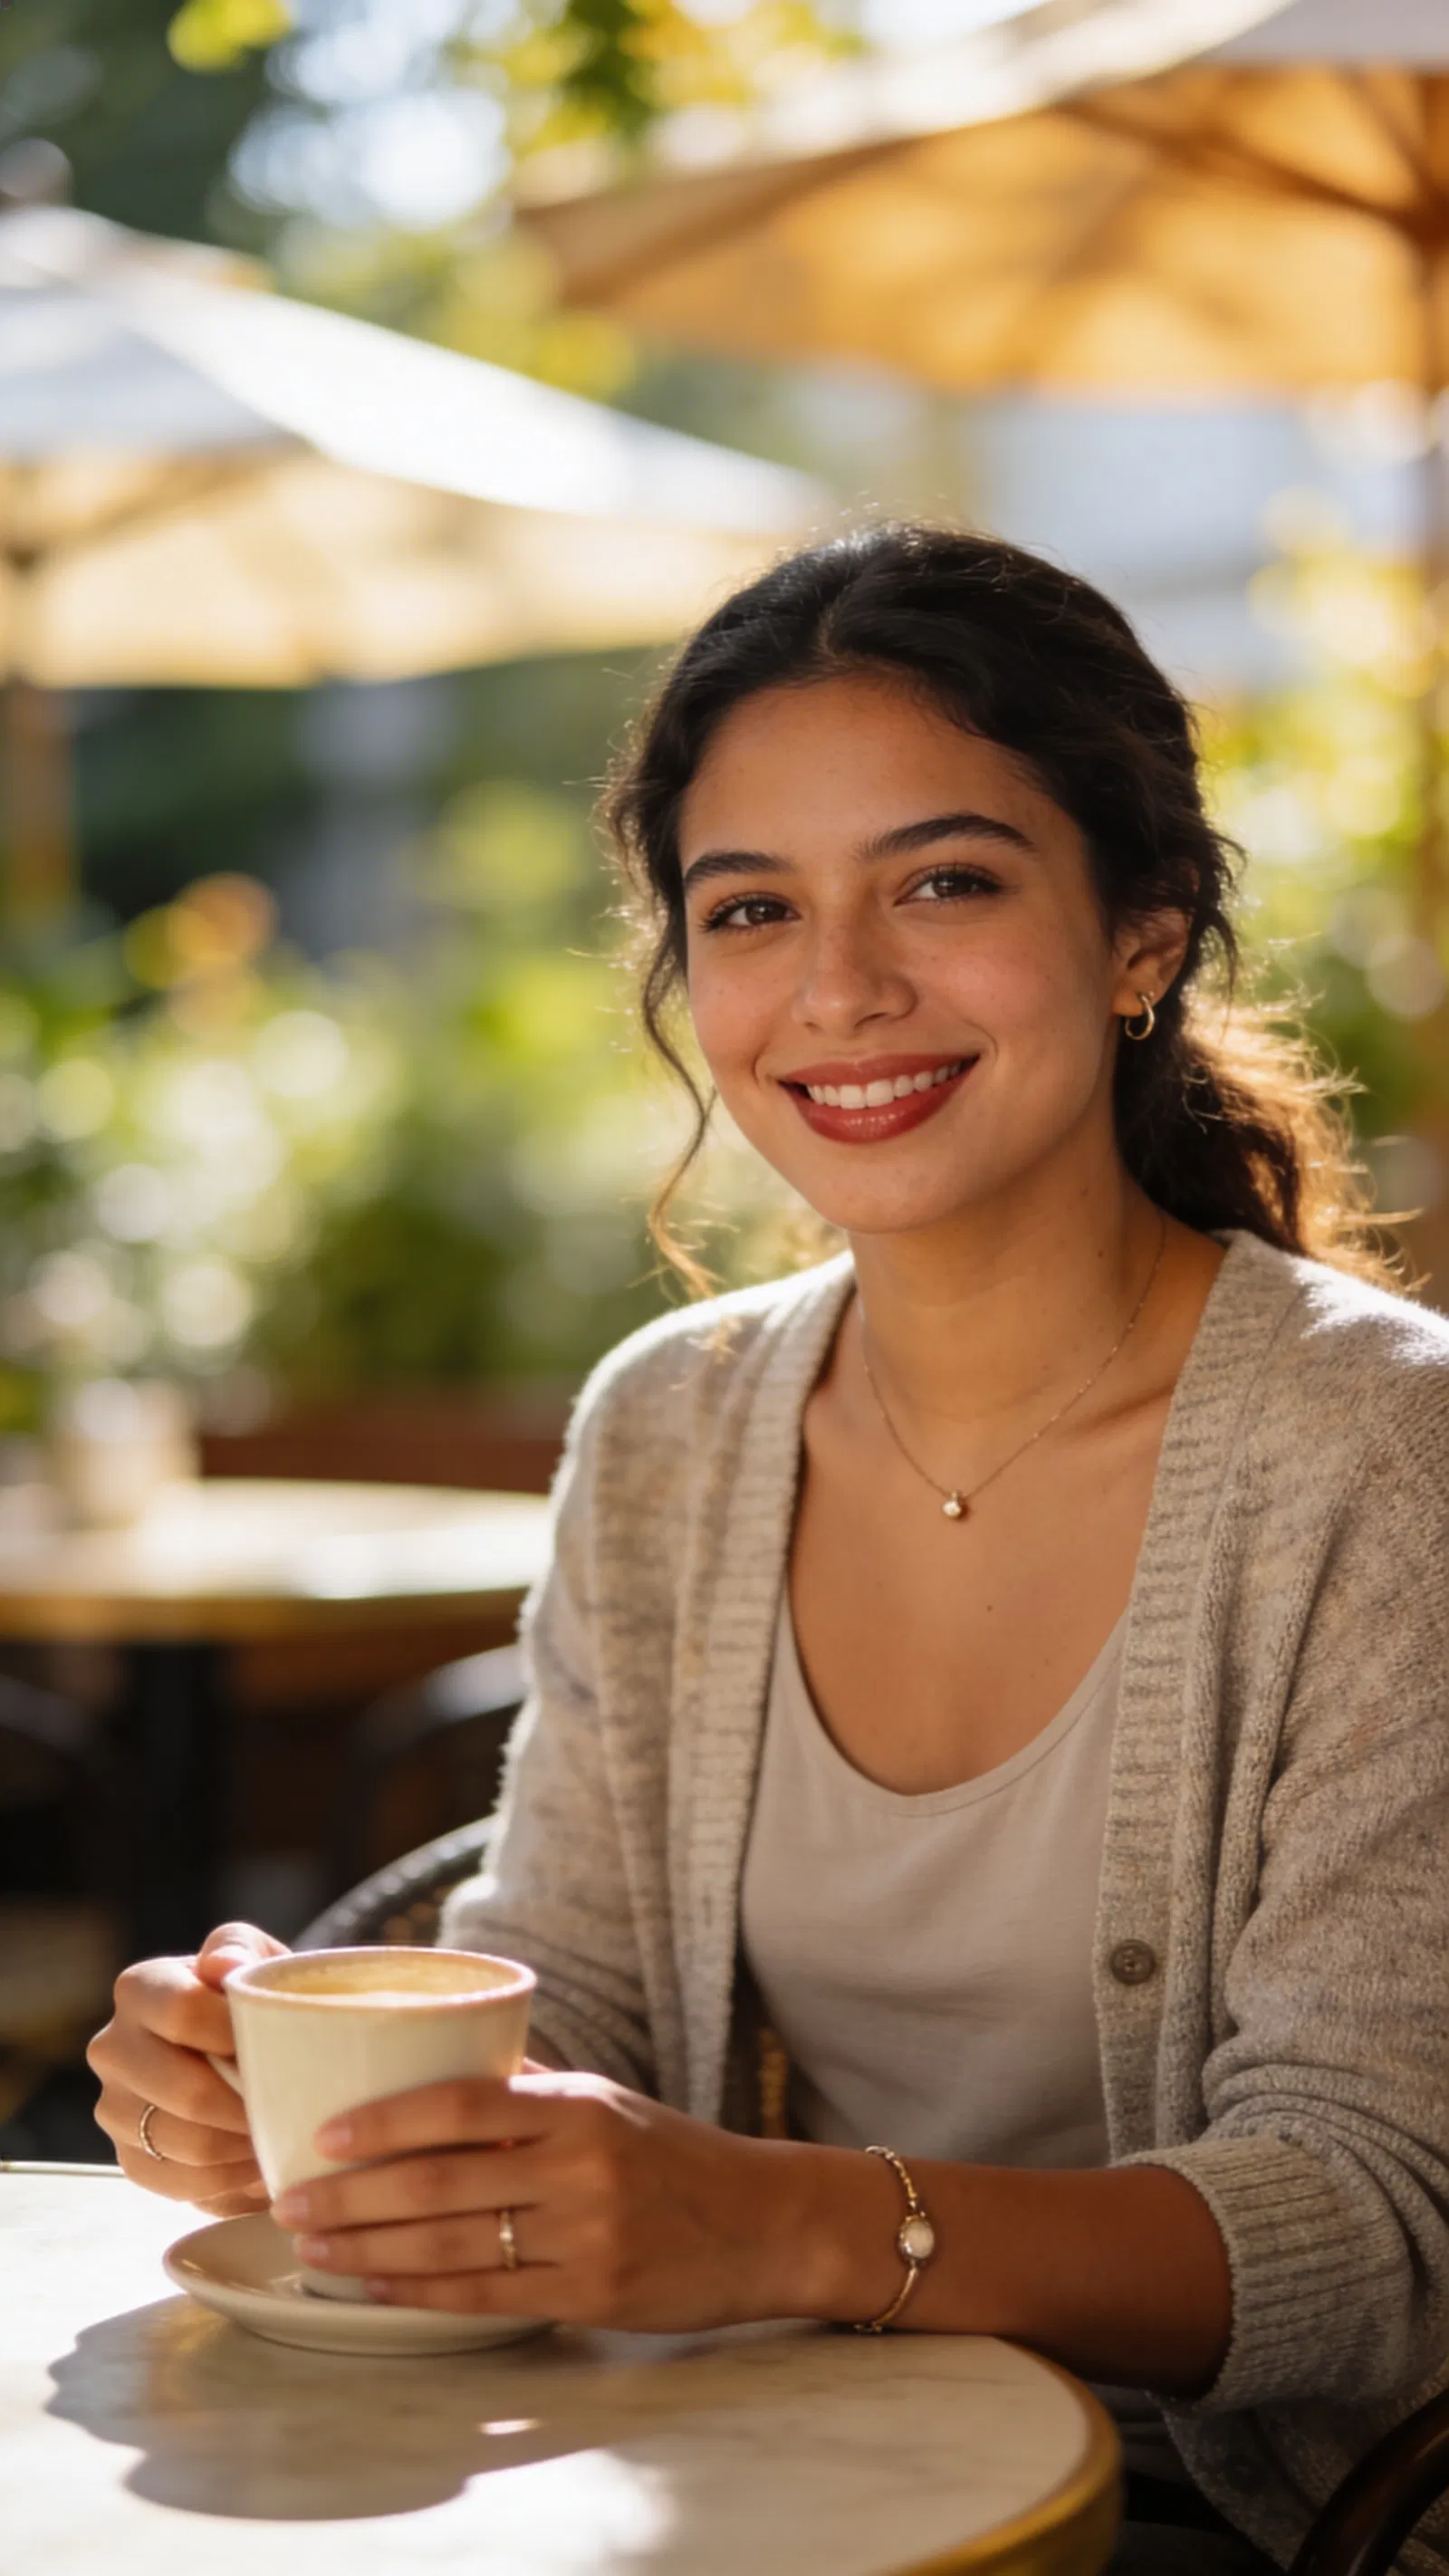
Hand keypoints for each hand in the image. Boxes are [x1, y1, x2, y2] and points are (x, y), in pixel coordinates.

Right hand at [88, 1921, 286, 2212]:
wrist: (242, 2053)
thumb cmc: (253, 2000)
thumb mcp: (255, 1958)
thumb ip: (239, 1948)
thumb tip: (220, 1965)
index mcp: (139, 1988)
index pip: (182, 2011)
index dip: (236, 2033)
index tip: (279, 2044)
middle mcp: (112, 2048)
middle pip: (185, 2089)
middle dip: (248, 2102)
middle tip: (292, 2104)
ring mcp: (114, 2108)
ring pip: (186, 2143)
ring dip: (245, 2144)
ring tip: (281, 2130)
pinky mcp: (129, 2159)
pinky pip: (181, 2183)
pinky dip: (229, 2177)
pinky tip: (257, 2158)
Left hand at [271, 2071, 827, 2330]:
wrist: (766, 2224)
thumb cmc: (673, 2157)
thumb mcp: (607, 2104)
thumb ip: (528, 2094)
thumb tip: (431, 2072)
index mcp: (578, 2106)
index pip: (462, 2104)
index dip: (385, 2121)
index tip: (323, 2134)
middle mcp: (579, 2167)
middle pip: (440, 2183)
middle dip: (350, 2196)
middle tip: (287, 2199)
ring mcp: (585, 2236)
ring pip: (452, 2246)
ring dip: (368, 2251)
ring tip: (313, 2247)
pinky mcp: (591, 2297)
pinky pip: (487, 2297)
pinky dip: (422, 2294)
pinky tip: (377, 2289)